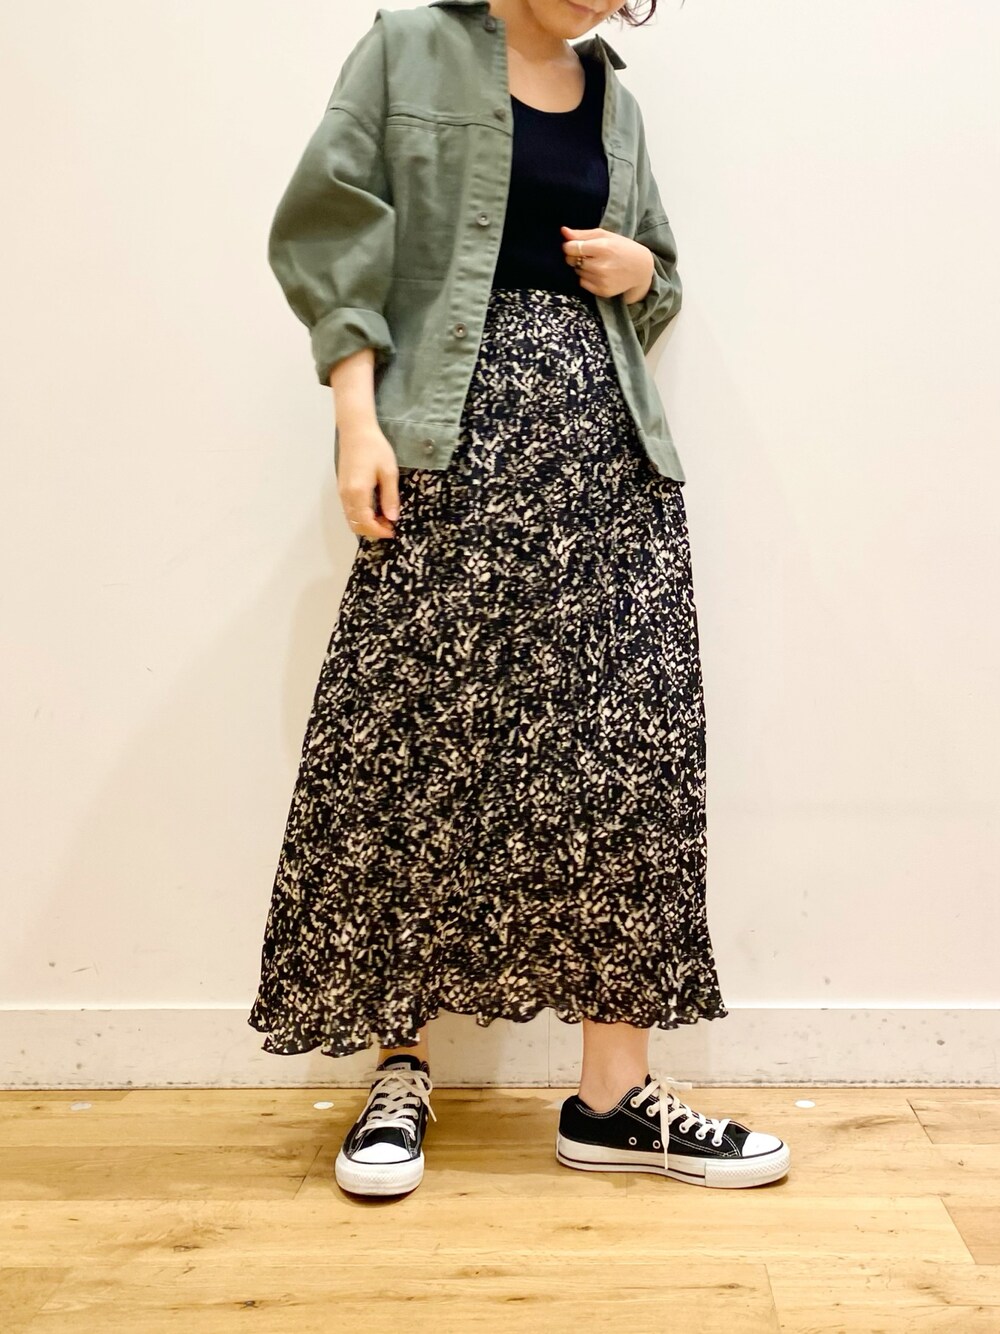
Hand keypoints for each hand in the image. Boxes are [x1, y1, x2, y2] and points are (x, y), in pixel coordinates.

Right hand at [337, 422, 400, 539]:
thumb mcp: (389, 472)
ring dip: (366, 524)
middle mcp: (346, 495)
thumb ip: (390, 497)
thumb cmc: (375, 448)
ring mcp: (342, 492)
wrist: (356, 431)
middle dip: (372, 530)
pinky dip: (360, 516)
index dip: (379, 531)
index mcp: (358, 492)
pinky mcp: (342, 487)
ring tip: (384, 518)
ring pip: (351, 519)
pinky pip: (349, 510)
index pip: (365, 522)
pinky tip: (374, 509)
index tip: (392, 531)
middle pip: (355, 524)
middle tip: (390, 526)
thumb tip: (392, 518)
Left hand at [560, 224, 654, 303]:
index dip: (569, 246)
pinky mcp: (602, 291)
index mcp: (603, 247)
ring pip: (576, 272)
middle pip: (571, 260)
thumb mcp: (605, 235)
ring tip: (597, 263)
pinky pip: (582, 283)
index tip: (573, 245)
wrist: (641, 269)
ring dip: (581, 267)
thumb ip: (582, 234)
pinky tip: (598, 273)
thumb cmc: (622, 248)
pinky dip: (586, 278)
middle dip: (575, 256)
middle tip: (588, 254)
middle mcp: (601, 265)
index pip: (571, 247)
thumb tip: (563, 231)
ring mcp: (601, 280)